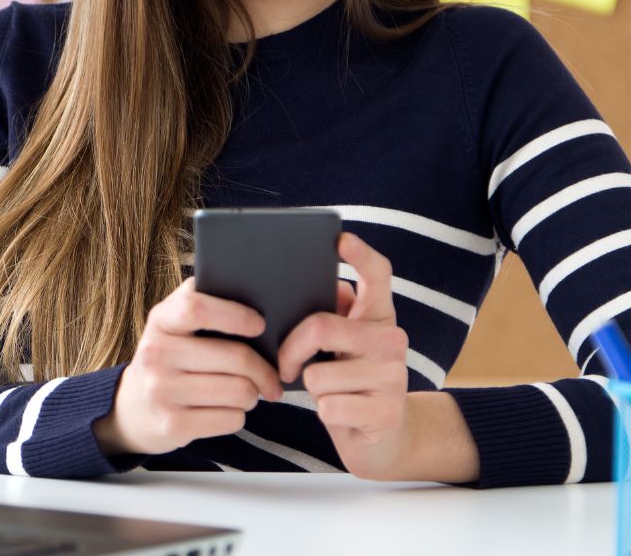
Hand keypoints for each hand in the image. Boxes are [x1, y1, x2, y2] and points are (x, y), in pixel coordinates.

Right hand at [94, 277, 282, 455]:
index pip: (197, 309)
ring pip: (239, 391)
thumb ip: (203, 301)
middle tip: (272, 374)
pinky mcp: (172, 425)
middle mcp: (156, 354)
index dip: (235, 315)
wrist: (133, 408)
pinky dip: (239, 414)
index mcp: (160, 320)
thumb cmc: (170, 356)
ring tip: (248, 391)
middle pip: (234, 356)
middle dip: (264, 369)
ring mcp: (161, 391)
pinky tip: (228, 409)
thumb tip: (254, 297)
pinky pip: (231, 419)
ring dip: (253, 393)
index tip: (260, 325)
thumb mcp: (174, 323)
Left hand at [278, 232, 409, 478]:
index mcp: (378, 316)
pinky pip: (328, 406)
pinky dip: (324, 412)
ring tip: (330, 392)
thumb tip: (316, 286)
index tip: (340, 238)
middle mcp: (392, 340)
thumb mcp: (343, 345)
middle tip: (286, 365)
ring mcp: (393, 376)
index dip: (359, 254)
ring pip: (318, 374)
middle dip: (290, 350)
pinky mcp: (386, 412)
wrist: (382, 439)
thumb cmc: (349, 381)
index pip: (377, 275)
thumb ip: (333, 314)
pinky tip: (341, 414)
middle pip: (320, 326)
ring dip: (312, 389)